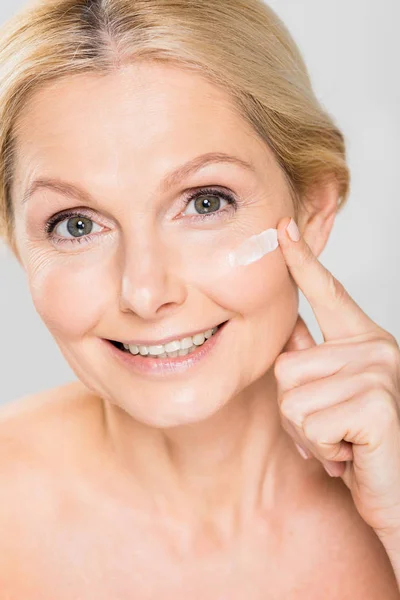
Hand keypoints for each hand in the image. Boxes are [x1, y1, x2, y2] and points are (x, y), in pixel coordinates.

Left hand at [275, 217, 399, 538]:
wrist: (395, 494)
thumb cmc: (359, 446)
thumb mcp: (331, 397)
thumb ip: (312, 363)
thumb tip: (288, 329)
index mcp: (363, 341)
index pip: (328, 292)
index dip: (302, 261)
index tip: (282, 229)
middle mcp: (375, 347)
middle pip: (285, 367)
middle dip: (296, 412)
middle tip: (331, 430)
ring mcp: (379, 371)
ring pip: (292, 398)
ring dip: (308, 434)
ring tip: (341, 442)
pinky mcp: (377, 402)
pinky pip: (310, 423)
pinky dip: (322, 450)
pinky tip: (350, 454)